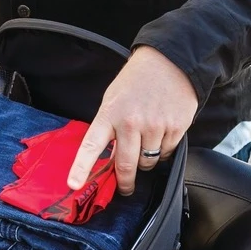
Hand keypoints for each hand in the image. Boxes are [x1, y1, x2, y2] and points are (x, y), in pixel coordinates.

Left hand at [67, 46, 198, 195]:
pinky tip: (162, 131)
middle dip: (125, 183)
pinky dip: (164, 149)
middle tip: (125, 188)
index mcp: (109, 114)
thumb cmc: (137, 81)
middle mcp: (131, 122)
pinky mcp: (176, 128)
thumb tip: (111, 160)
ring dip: (146, 160)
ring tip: (148, 141)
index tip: (74, 185)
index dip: (81, 168)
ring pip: (148, 163)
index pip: (91, 146)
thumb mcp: (113, 99)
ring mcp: (155, 126)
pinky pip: (167, 153)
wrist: (172, 61)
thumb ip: (109, 128)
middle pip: (126, 166)